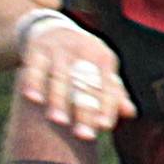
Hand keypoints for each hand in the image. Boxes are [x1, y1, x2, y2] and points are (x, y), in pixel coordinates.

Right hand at [17, 18, 133, 140]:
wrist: (51, 28)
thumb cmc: (81, 57)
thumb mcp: (100, 69)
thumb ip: (113, 92)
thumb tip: (131, 114)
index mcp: (103, 57)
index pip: (106, 85)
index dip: (106, 105)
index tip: (104, 127)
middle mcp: (83, 49)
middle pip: (84, 84)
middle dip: (84, 110)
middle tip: (83, 135)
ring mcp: (59, 47)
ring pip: (60, 76)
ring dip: (59, 99)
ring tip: (59, 121)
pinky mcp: (37, 46)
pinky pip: (34, 66)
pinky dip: (33, 82)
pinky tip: (33, 99)